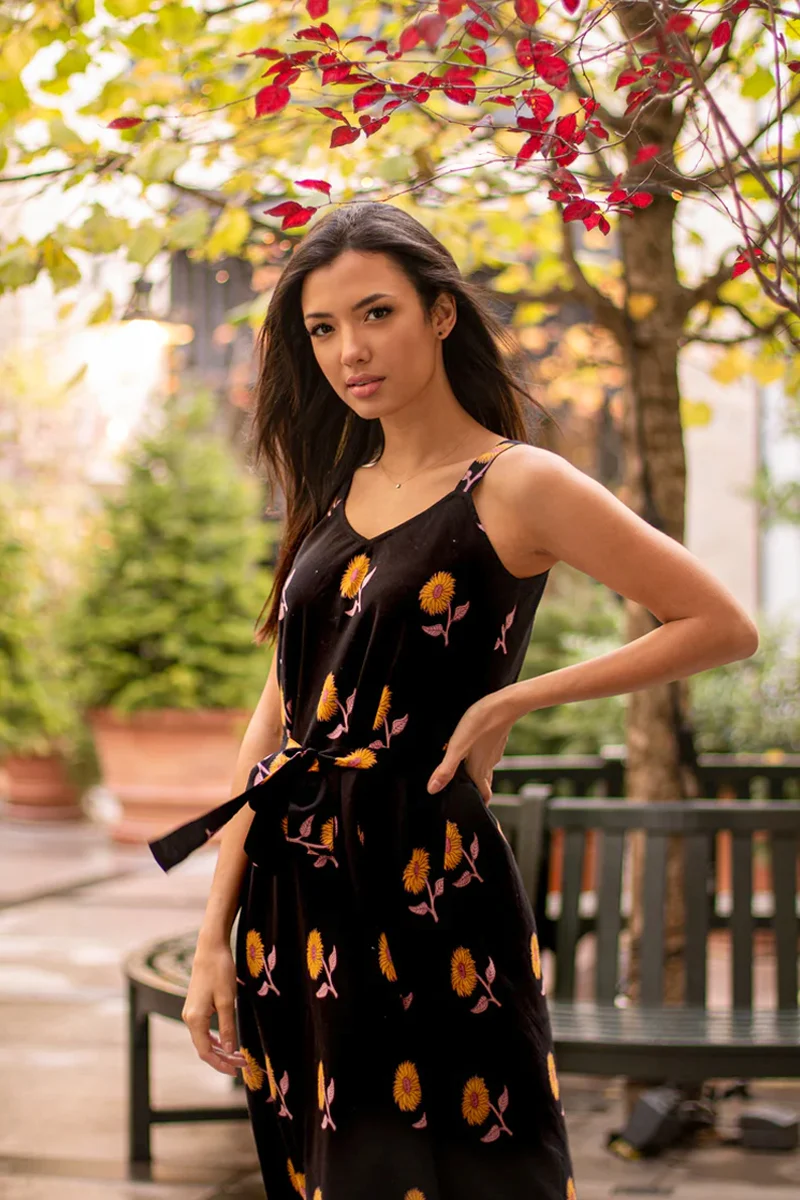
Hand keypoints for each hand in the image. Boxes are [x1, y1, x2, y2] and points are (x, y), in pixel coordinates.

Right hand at [182, 939, 246, 1076]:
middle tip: (243, 1064)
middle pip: (204, 1048)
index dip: (221, 1064)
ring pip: (203, 1040)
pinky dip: (215, 1038)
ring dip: (220, 1049)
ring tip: (238, 1056)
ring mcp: (191, 1012)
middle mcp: (189, 1018)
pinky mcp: (195, 1006)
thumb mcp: (226, 1000)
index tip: (237, 1071)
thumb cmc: (219, 971)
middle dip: (223, 1058)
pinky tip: (226, 1041)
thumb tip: (229, 1050)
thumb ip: (227, 1026)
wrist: (210, 948)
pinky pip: (203, 1030)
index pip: (206, 1052)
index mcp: (195, 1019)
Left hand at [427, 692, 513, 804]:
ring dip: (478, 775)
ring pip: (487, 769)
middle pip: (484, 784)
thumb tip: (432, 789)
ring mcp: (495, 752)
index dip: (478, 804)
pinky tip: (473, 751)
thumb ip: (445, 769)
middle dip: (477, 792)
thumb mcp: (457, 747)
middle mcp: (489, 764)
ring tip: (465, 775)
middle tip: (466, 794)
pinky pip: (488, 755)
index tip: (472, 810)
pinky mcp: (496, 740)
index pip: (483, 795)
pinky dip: (481, 760)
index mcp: (479, 770)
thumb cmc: (480, 724)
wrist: (505, 704)